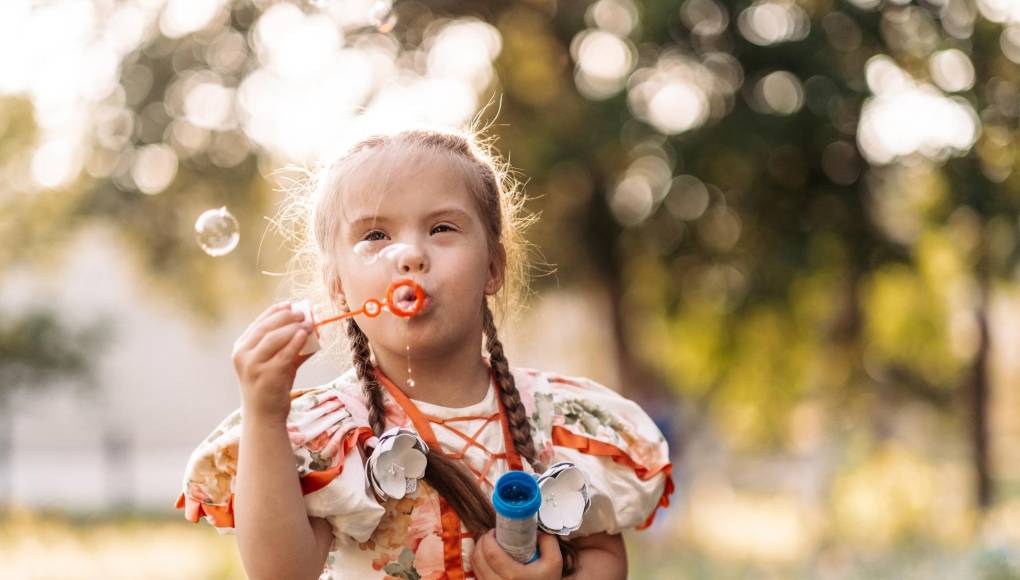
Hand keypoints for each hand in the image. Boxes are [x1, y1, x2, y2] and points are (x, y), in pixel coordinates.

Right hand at [232, 301, 313, 422]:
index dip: (275, 312)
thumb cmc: (272, 387)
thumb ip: (291, 346)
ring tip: (309, 323)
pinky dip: (296, 342)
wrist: (264, 416)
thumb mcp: (277, 363)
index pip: (258, 324)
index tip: (290, 304)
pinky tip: (306, 335)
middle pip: (265, 328)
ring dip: (293, 327)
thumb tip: (314, 328)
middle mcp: (243, 355)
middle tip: (303, 313)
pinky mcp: (267, 376)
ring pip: (273, 338)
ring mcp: (253, 366)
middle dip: (286, 317)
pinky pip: (284, 354)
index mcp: (241, 348)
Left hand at [471, 530, 561, 579]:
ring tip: (488, 546)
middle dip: (481, 542)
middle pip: (478, 558)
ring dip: (478, 552)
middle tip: (491, 536)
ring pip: (475, 567)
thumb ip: (548, 541)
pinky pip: (477, 575)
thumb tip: (535, 530)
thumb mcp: (554, 561)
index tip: (494, 531)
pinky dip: (478, 564)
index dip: (488, 538)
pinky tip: (487, 560)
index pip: (491, 552)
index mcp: (514, 575)